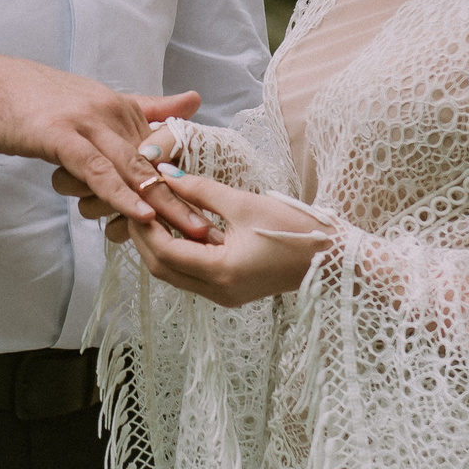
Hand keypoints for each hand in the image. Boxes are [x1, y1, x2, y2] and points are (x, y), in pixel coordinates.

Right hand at [0, 53, 208, 234]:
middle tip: (213, 230)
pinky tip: (139, 214)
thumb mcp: (96, 100)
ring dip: (164, 202)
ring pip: (133, 168)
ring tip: (190, 231)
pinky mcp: (62, 137)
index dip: (188, 181)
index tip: (213, 210)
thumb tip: (193, 100)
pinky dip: (120, 193)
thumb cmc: (37, 100)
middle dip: (186, 198)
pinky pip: (98, 170)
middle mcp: (112, 113)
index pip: (163, 150)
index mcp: (123, 108)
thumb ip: (145, 106)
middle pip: (156, 163)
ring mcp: (88, 124)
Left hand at [124, 172, 335, 307]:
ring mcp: (224, 294)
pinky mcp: (230, 290)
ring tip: (152, 212)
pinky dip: (180, 251)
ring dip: (160, 246)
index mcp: (221, 272)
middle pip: (163, 270)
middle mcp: (218, 291)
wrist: (332, 257)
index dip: (145, 228)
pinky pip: (193, 273)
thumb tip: (166, 174)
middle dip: (145, 239)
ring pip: (175, 274)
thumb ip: (201, 190)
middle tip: (136, 206)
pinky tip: (177, 226)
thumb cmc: (294, 228)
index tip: (136, 200)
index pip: (165, 254)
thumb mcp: (244, 204)